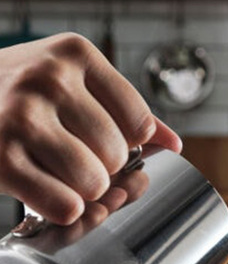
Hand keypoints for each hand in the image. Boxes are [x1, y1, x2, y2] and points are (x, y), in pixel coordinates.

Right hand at [0, 32, 181, 225]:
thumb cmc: (19, 96)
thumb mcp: (70, 83)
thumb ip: (124, 110)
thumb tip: (174, 144)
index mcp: (76, 54)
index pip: (139, 123)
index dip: (126, 143)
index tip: (97, 138)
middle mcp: (49, 77)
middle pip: (118, 156)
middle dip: (102, 168)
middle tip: (72, 158)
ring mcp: (21, 116)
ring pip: (95, 182)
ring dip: (82, 190)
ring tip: (57, 172)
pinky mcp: (0, 158)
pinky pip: (66, 205)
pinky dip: (62, 210)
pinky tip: (44, 192)